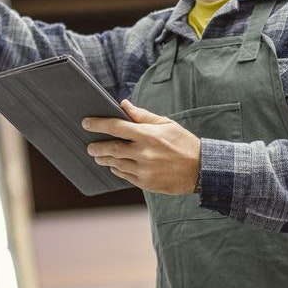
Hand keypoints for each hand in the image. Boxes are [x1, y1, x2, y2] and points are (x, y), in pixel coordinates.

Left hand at [83, 100, 200, 194]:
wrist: (201, 169)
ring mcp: (144, 169)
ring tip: (98, 156)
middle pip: (111, 148)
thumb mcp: (166, 124)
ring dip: (104, 159)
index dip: (98, 124)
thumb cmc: (183, 143)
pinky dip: (116, 170)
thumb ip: (143, 115)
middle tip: (90, 145)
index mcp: (148, 135)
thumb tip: (124, 105)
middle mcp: (144, 153)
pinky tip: (114, 165)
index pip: (116, 127)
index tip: (86, 123)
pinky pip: (125, 176)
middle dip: (97, 146)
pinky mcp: (146, 182)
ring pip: (116, 163)